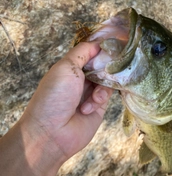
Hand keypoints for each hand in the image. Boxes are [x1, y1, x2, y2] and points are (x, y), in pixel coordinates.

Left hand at [20, 41, 112, 160]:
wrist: (52, 133)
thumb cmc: (54, 96)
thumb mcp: (66, 67)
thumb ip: (83, 52)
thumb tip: (98, 42)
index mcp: (71, 66)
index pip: (91, 52)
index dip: (102, 48)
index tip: (116, 44)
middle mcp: (81, 78)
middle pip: (102, 65)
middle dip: (107, 66)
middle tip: (112, 68)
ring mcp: (91, 92)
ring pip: (108, 79)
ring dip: (102, 86)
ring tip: (93, 97)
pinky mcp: (99, 106)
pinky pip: (108, 94)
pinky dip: (100, 98)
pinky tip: (88, 108)